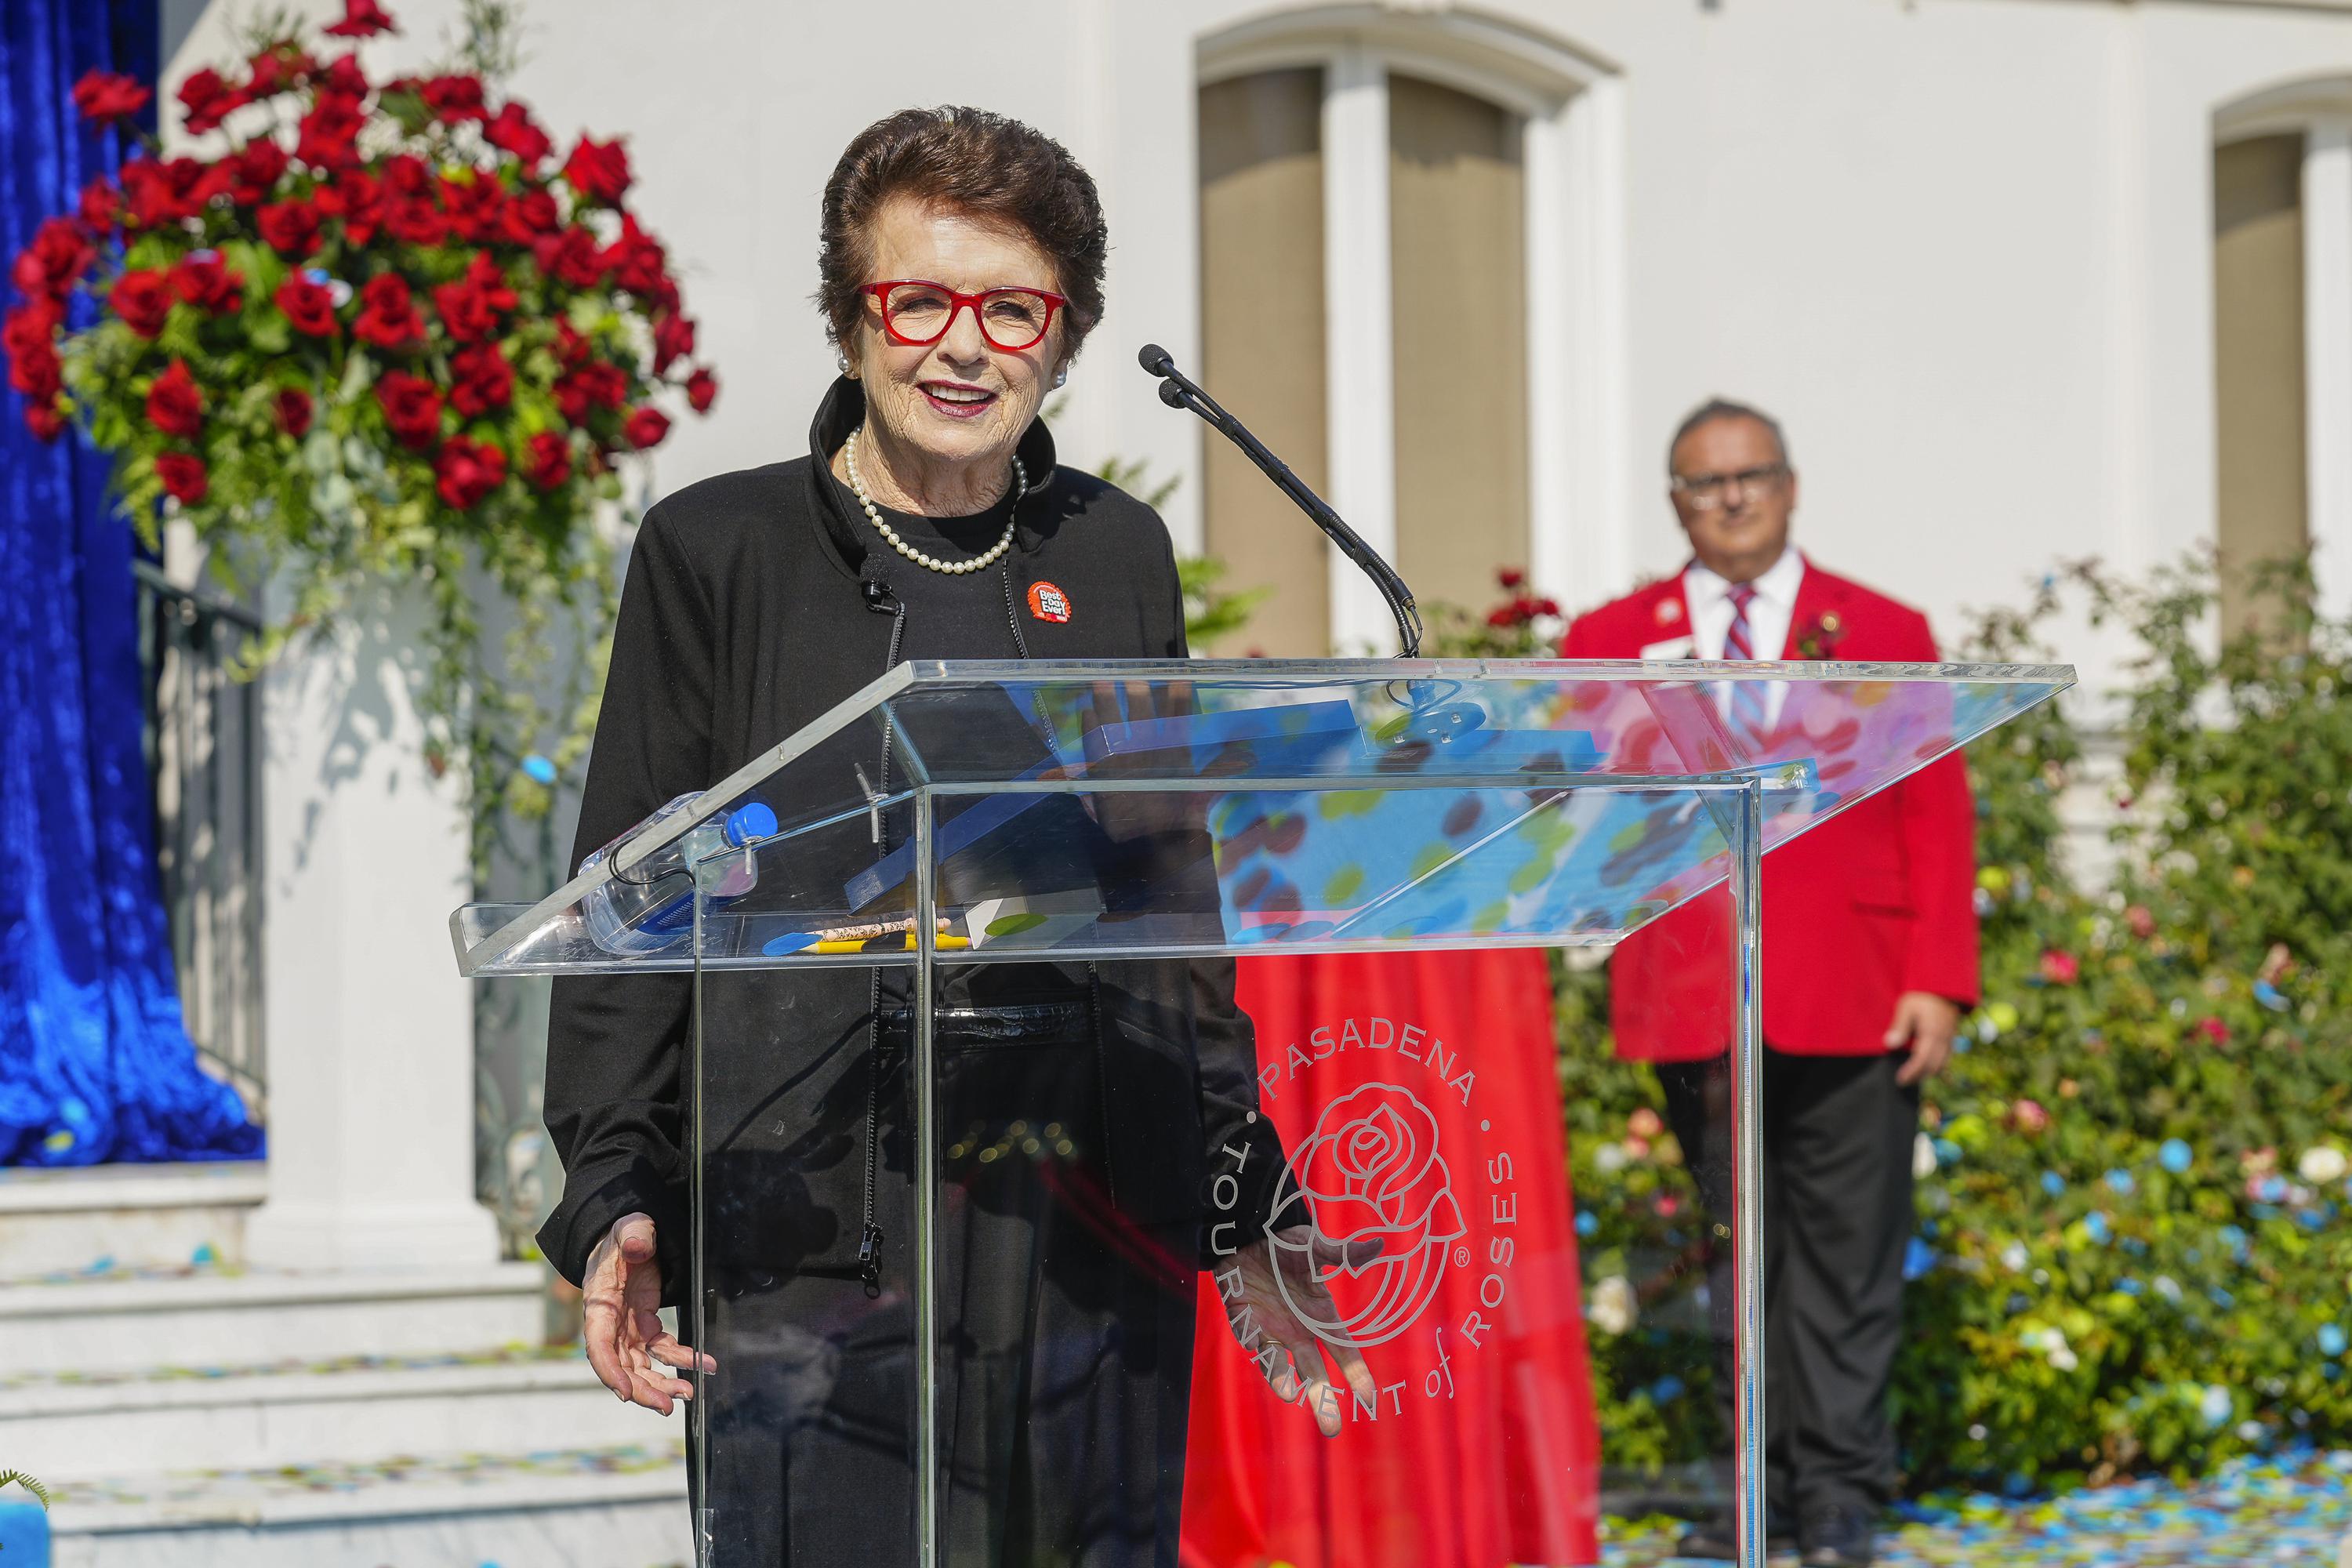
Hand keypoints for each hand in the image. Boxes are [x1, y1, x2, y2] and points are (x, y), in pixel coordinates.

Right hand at [581, 1212, 714, 1414]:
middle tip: (668, 1405)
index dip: (610, 1372)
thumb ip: (633, 1236)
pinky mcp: (646, 1326)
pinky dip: (681, 1360)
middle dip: (642, 1389)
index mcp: (600, 1304)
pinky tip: (704, 1365)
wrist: (630, 1237)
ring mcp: (628, 1329)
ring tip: (688, 1393)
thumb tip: (636, 1247)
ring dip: (661, 1383)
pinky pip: (663, 1350)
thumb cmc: (624, 1234)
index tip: (625, 1393)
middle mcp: (611, 1324)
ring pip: (641, 1366)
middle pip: (621, 1366)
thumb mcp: (628, 1228)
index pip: (598, 1346)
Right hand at [1080, 679, 1209, 840]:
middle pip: (1115, 721)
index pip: (1093, 739)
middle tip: (1102, 682)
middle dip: (1107, 700)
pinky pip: (1178, 721)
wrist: (1165, 841)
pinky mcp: (1178, 752)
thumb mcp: (1100, 814)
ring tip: (1136, 679)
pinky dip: (1179, 701)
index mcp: (1106, 771)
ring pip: (1144, 717)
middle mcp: (1127, 757)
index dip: (1090, 721)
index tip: (1087, 709)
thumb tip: (1070, 779)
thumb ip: (1086, 793)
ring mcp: (1154, 752)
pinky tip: (1179, 682)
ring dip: (1139, 696)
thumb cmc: (1129, 830)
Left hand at [1222, 1227, 1380, 1437]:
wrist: (1249, 1234)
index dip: (1356, 1373)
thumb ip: (1343, 1253)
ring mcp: (1270, 1329)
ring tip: (1290, 1392)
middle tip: (1332, 1428)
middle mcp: (1297, 1330)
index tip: (1370, 1399)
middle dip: (1323, 1399)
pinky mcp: (1244, 1320)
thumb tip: (1378, 1244)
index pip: (1343, 1351)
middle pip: (1314, 1372)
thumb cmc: (1287, 1243)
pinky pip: (1248, 1337)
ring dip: (1282, 1378)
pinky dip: (1253, 1343)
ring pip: (1278, 1364)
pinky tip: (1258, 1347)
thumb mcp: (1316, 1248)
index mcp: (1320, 1316)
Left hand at [1887, 991, 1960, 1085]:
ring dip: (1926, 1073)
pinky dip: (1935, 1066)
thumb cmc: (1921, 997)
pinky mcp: (1951, 1040)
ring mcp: (1949, 1040)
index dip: (1911, 1072)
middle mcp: (1943, 1040)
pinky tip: (1924, 1067)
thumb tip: (1890, 1044)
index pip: (1922, 1060)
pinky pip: (1945, 1059)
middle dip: (1918, 1077)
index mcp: (1932, 1033)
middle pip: (1933, 1066)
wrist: (1943, 990)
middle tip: (1902, 1082)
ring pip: (1941, 1065)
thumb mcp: (1906, 1007)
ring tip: (1911, 1077)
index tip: (1900, 1079)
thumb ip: (1899, 1026)